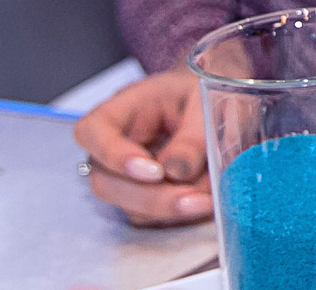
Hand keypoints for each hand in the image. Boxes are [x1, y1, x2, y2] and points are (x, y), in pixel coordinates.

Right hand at [72, 67, 212, 226]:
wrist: (223, 107)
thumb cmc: (208, 95)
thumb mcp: (207, 103)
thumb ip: (193, 135)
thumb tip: (177, 171)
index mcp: (126, 108)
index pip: (92, 130)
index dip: (113, 155)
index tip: (154, 171)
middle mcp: (117, 146)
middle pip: (105, 181)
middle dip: (150, 197)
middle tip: (194, 198)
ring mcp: (127, 177)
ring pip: (129, 207)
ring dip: (170, 209)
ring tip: (210, 197)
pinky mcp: (146, 198)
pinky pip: (152, 218)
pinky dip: (179, 216)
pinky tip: (206, 202)